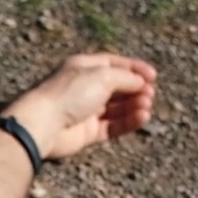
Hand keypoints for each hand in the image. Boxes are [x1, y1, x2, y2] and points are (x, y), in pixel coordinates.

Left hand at [3, 53, 157, 161]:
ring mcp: (86, 111)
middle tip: (150, 93)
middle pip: (118, 87)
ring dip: (134, 105)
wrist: (44, 124)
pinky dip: (128, 122)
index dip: (134, 69)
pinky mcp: (88, 132)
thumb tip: (142, 83)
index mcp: (84, 68)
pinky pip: (113, 126)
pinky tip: (142, 117)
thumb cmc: (69, 93)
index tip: (153, 75)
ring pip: (117, 108)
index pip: (114, 65)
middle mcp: (85, 88)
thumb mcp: (102, 76)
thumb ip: (126, 78)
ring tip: (146, 105)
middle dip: (136, 89)